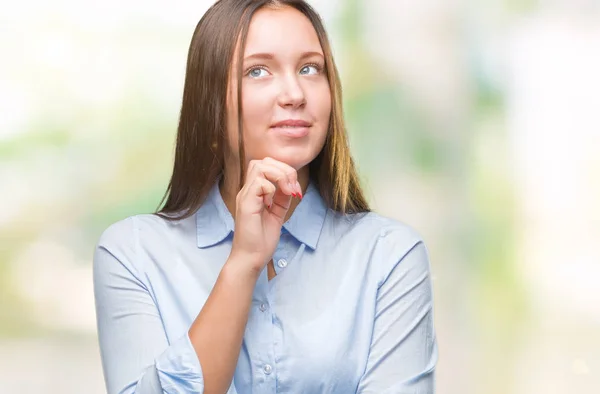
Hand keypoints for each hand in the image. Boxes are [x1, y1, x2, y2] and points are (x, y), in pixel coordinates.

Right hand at [228, 157, 302, 273]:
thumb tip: (291, 184)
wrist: (251, 259)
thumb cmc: (261, 240)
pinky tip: (273, 204)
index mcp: (254, 192)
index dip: (284, 171)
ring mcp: (245, 196)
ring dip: (279, 176)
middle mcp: (247, 191)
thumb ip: (282, 197)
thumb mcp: (278, 213)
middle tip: (293, 190)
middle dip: (284, 170)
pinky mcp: (246, 205)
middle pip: (262, 161)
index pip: (266, 166)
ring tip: (287, 193)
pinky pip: (258, 183)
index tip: (294, 191)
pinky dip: (272, 189)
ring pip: (260, 167)